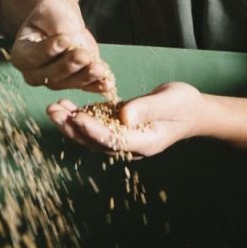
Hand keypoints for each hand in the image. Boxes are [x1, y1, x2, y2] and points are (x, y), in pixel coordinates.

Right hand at [10, 0, 113, 93]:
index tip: (66, 39)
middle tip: (83, 55)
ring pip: (68, 83)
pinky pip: (84, 87)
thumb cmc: (51, 15)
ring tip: (99, 68)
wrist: (61, 21)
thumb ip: (57, 25)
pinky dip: (96, 86)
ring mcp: (53, 80)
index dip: (49, 49)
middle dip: (69, 65)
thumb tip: (70, 39)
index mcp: (21, 54)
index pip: (33, 56)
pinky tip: (107, 83)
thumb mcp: (50, 12)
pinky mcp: (73, 82)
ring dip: (85, 77)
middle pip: (50, 74)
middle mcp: (34, 73)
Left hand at [47, 82, 201, 156]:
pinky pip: (96, 124)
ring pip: (91, 134)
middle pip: (96, 141)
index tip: (77, 119)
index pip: (113, 140)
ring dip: (71, 122)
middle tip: (53, 111)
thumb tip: (123, 116)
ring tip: (54, 107)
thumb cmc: (184, 105)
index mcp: (144, 142)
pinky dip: (80, 116)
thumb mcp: (169, 102)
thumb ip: (147, 108)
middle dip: (73, 127)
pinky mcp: (119, 126)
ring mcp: (123, 137)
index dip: (94, 130)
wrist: (192, 110)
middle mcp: (130, 145)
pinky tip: (65, 104)